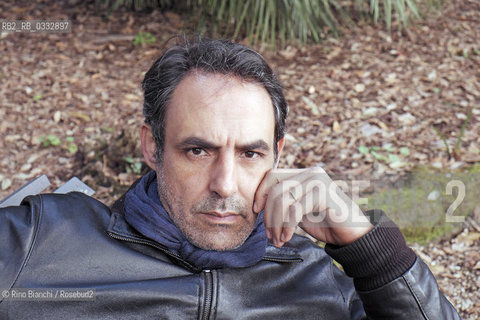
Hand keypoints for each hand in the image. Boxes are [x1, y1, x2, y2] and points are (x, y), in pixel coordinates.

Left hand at [253, 168, 372, 247]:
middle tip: (269, 235)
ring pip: (283, 199)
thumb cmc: (325, 223)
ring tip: (278, 239)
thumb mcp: (299, 210)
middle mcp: (311, 172)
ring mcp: (318, 181)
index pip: (272, 175)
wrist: (353, 235)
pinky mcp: (323, 193)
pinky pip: (295, 210)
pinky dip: (287, 226)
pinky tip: (287, 237)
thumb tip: (259, 205)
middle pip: (276, 189)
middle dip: (268, 215)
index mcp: (304, 174)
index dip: (260, 192)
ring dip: (276, 223)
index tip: (256, 211)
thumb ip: (284, 203)